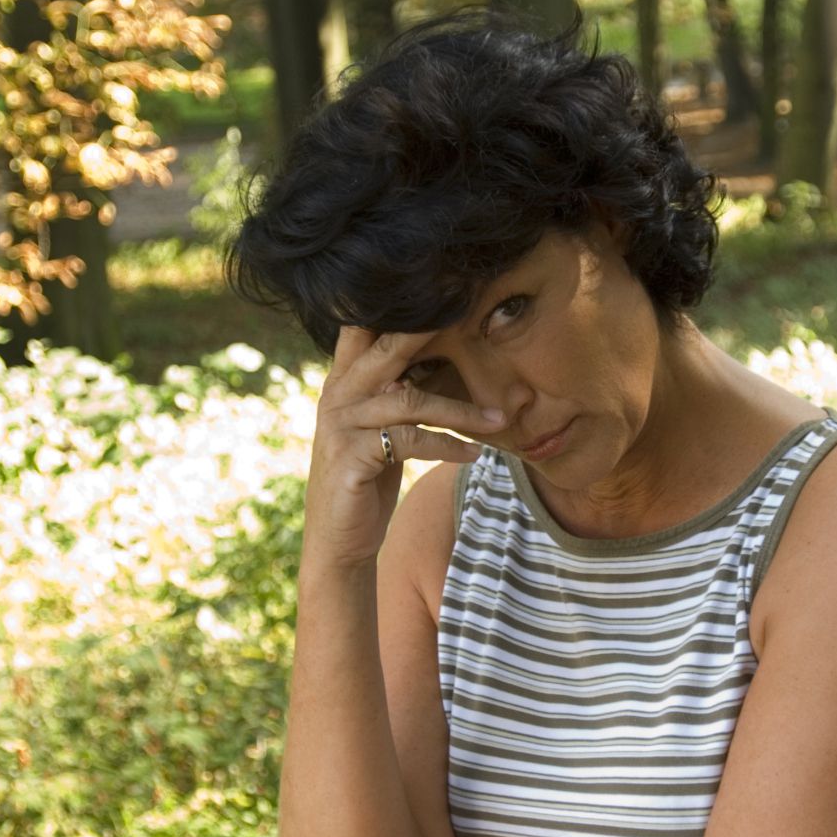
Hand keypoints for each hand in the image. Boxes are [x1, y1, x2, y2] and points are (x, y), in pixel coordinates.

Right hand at [302, 326, 504, 571]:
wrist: (339, 543)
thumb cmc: (368, 482)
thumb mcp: (381, 431)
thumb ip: (398, 394)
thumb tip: (448, 362)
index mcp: (343, 383)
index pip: (365, 330)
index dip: (401, 310)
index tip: (446, 294)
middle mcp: (337, 396)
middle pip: (388, 349)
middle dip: (431, 330)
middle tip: (474, 315)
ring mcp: (341, 426)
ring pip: (411, 400)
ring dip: (461, 409)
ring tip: (500, 418)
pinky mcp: (352, 458)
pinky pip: (411, 440)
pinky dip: (448, 445)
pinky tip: (475, 453)